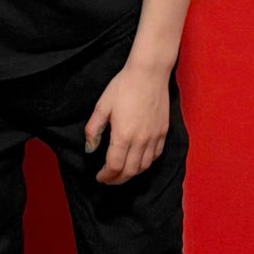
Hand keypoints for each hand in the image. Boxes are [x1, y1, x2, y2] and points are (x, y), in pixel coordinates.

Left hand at [83, 62, 170, 184]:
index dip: (106, 176)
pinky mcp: (163, 132)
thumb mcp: (102, 106)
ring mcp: (154, 137)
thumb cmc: (123, 87)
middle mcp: (141, 140)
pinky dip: (146, 163)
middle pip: (130, 171)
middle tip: (108, 180)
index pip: (114, 166)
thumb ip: (94, 130)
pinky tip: (138, 161)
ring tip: (121, 173)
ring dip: (132, 173)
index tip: (99, 177)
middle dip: (117, 179)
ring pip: (144, 166)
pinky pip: (156, 155)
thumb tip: (90, 149)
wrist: (149, 73)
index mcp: (123, 135)